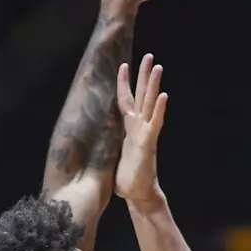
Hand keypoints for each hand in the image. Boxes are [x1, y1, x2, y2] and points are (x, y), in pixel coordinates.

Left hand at [115, 55, 166, 209]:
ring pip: (150, 104)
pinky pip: (154, 123)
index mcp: (129, 129)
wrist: (138, 195)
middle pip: (142, 95)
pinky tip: (164, 95)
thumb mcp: (111, 157)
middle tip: (150, 55)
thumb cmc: (126, 179)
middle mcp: (139, 127)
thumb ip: (106, 145)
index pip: (126, 101)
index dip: (124, 83)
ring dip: (153, 85)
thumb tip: (86, 141)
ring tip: (158, 66)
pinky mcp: (148, 143)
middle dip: (144, 75)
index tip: (124, 64)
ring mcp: (145, 134)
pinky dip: (159, 109)